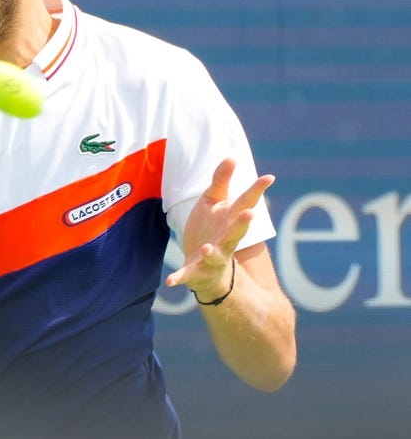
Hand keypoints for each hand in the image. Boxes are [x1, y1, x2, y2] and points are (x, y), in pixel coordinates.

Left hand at [165, 158, 273, 299]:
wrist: (203, 266)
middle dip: (242, 224)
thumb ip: (221, 183)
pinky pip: (186, 276)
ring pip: (215, 255)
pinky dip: (179, 278)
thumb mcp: (213, 203)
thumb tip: (232, 157)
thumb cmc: (210, 230)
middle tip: (250, 213)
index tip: (269, 177)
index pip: (245, 204)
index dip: (256, 191)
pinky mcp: (195, 272)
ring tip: (205, 247)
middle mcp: (225, 241)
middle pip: (236, 232)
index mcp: (230, 222)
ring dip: (211, 252)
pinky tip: (169, 281)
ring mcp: (211, 258)